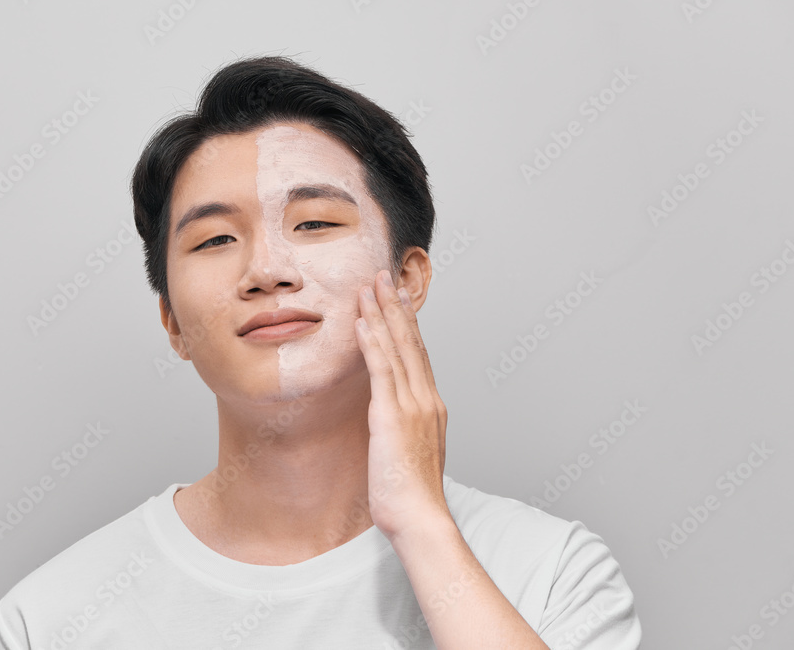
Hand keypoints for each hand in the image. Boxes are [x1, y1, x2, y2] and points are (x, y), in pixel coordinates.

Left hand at [355, 268, 449, 541]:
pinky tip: (362, 321)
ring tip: (369, 286)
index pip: (418, 354)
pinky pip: (381, 370)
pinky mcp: (392, 415)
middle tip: (383, 276)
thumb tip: (387, 417)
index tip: (395, 298)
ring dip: (381, 314)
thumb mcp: (409, 451)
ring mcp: (412, 405)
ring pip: (397, 348)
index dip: (406, 323)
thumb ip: (402, 427)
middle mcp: (426, 399)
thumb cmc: (411, 493)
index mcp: (431, 406)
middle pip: (411, 342)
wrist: (419, 516)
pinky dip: (372, 342)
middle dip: (395, 306)